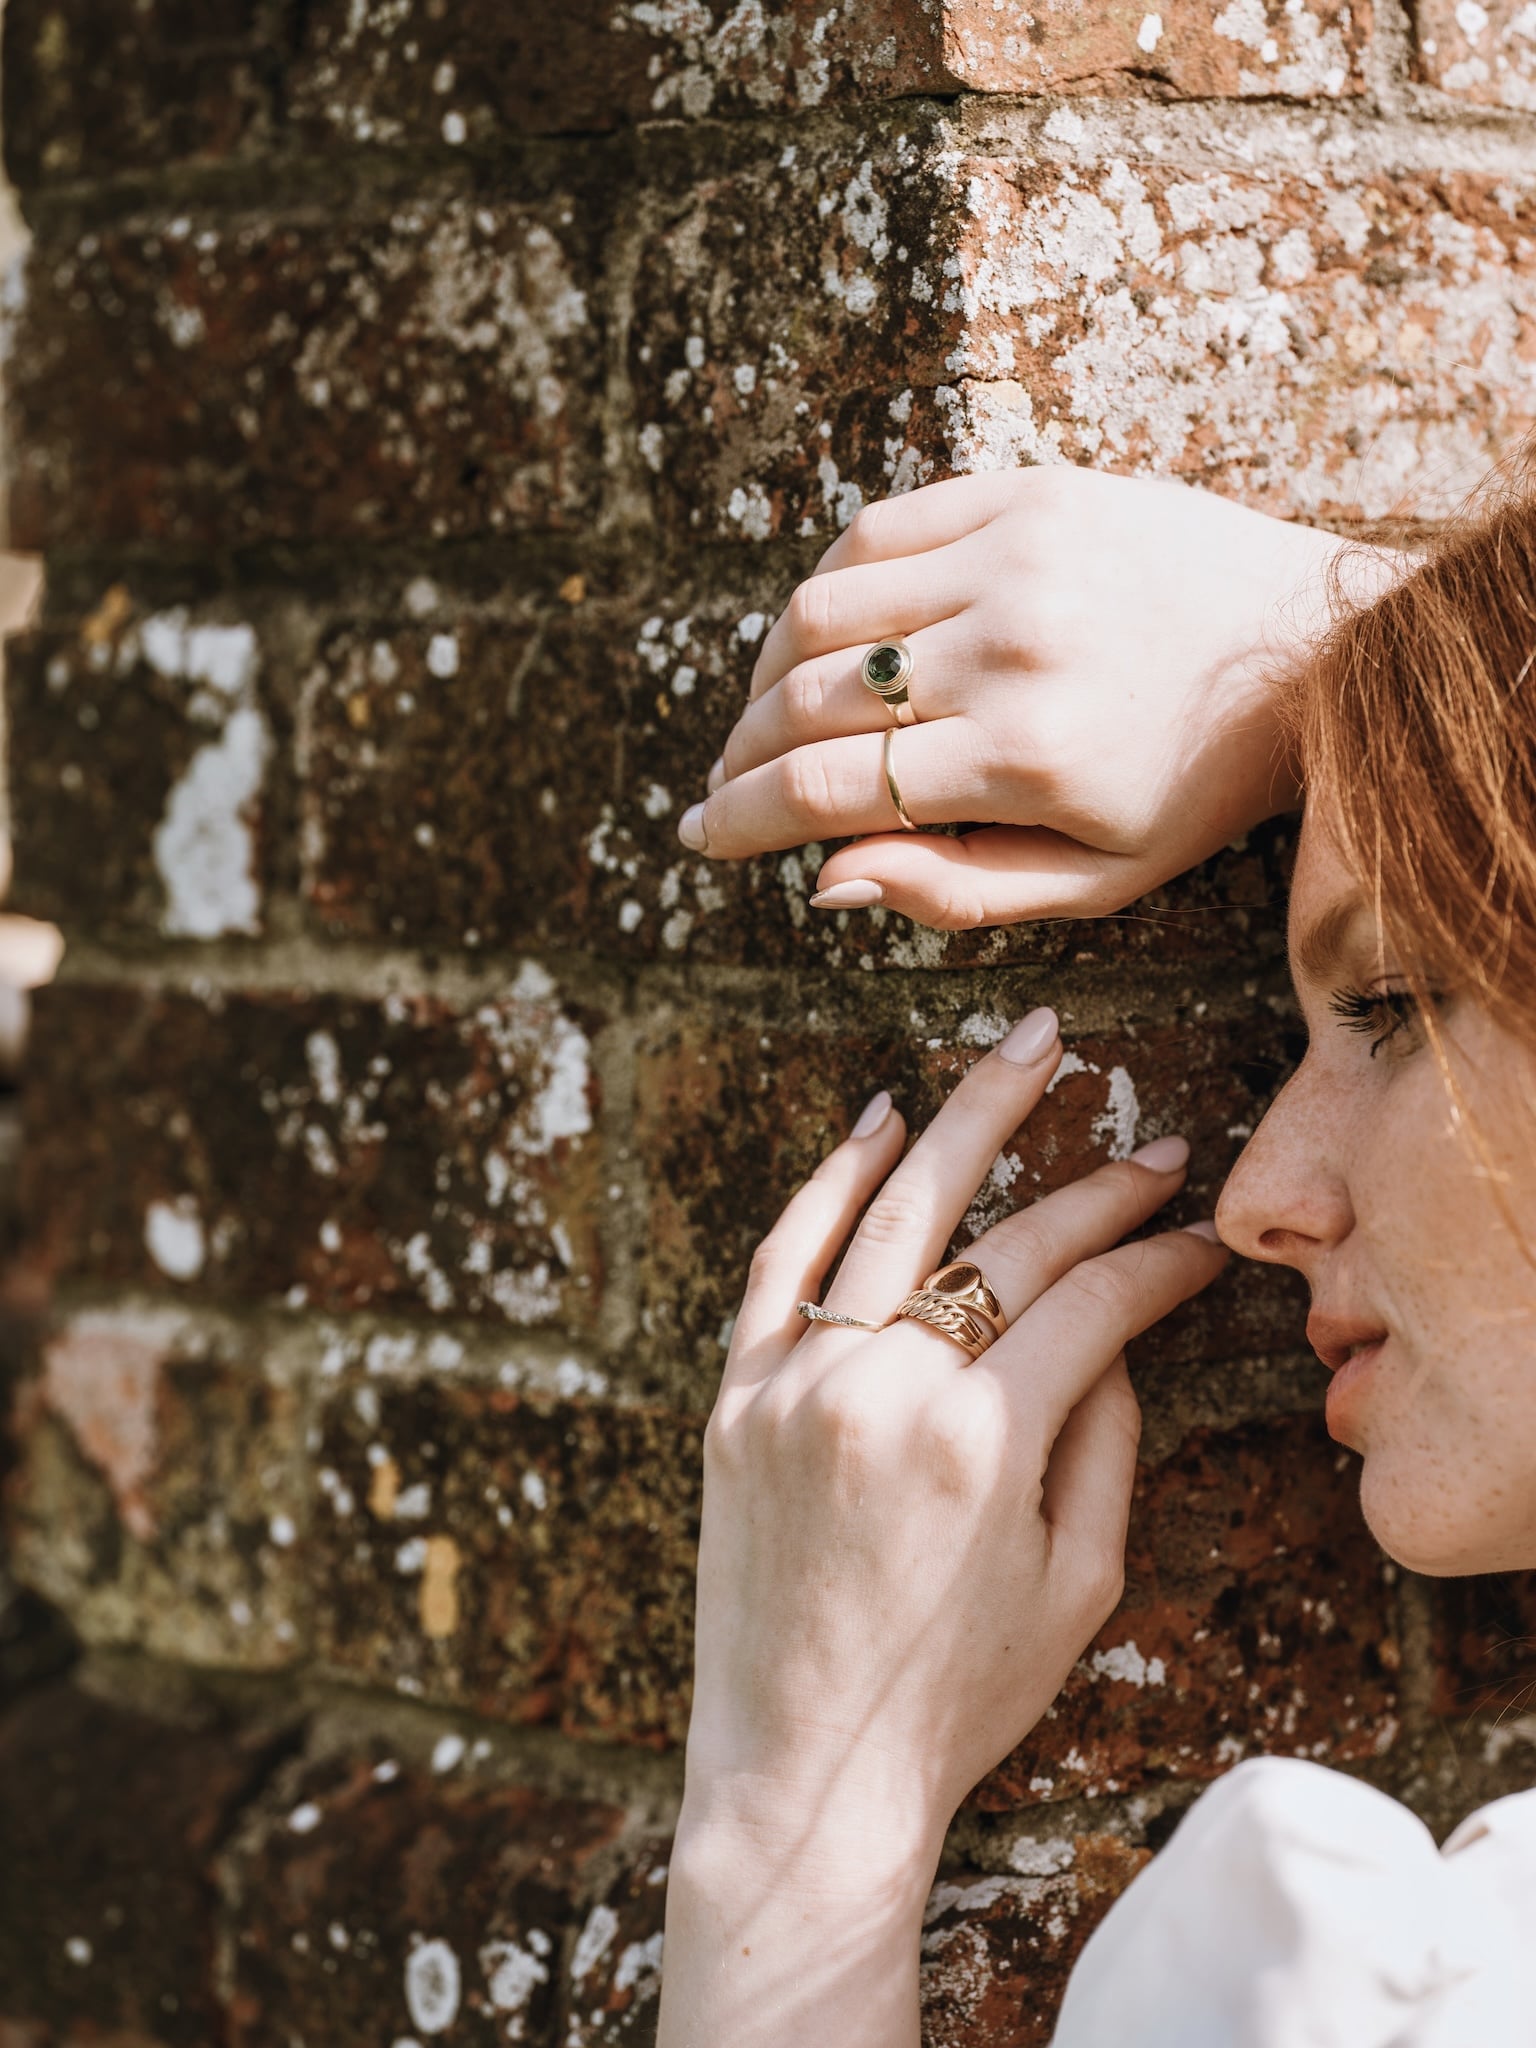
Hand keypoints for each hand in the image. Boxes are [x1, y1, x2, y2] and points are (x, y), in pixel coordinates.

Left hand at [658, 1007, 1227, 2047]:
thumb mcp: (1078, 1586)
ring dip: (967, 1122)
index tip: (1198, 1241)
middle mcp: (886, 1390)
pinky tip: (880, 1121)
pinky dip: (827, 1182)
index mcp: (984, 1443)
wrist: (803, 1770)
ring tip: (1023, 1054)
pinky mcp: (737, 1398)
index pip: (1093, 1303)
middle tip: (1147, 1139)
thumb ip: (1106, 1441)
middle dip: (1096, 1186)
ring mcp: (799, 1383)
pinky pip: (779, 1260)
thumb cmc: (956, 1697)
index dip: (1157, 1261)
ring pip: (893, 1214)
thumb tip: (1111, 1333)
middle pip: (1009, 1243)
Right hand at [677, 469, 1397, 927]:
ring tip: (758, 720)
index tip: (699, 839)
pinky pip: (874, 532)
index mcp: (1024, 758)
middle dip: (736, 758)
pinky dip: (820, 590)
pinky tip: (815, 638)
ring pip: (817, 610)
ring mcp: (1012, 554)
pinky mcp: (1023, 491)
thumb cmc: (1201, 783)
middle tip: (720, 790)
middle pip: (803, 701)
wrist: (1315, 645)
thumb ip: (954, 891)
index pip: (823, 788)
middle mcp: (1006, 647)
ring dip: (760, 673)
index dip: (737, 821)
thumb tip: (823, 882)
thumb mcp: (1096, 882)